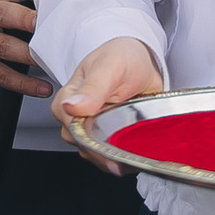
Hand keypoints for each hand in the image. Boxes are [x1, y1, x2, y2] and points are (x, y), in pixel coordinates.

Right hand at [50, 35, 164, 172]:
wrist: (145, 60)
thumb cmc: (122, 56)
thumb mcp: (110, 66)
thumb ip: (93, 88)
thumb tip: (72, 107)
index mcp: (69, 98)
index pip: (69, 126)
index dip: (87, 137)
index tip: (107, 141)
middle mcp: (78, 116)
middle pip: (82, 145)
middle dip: (103, 151)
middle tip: (125, 144)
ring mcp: (94, 128)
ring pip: (96, 155)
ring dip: (114, 156)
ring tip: (133, 145)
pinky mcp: (109, 137)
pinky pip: (111, 156)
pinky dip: (123, 158)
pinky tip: (134, 153)